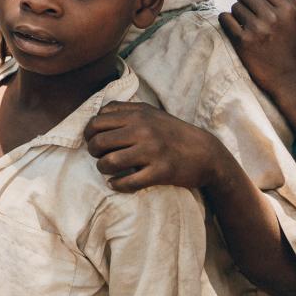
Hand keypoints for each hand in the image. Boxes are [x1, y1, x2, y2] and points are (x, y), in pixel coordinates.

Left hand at [84, 101, 227, 191]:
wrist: (207, 153)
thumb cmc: (172, 132)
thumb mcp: (150, 113)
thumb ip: (124, 110)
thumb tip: (96, 115)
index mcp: (138, 114)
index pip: (97, 122)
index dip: (89, 133)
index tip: (93, 140)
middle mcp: (143, 130)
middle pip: (99, 142)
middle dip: (93, 151)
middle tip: (99, 156)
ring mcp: (152, 151)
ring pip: (109, 162)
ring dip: (103, 168)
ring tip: (107, 170)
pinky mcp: (160, 172)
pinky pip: (128, 182)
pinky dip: (117, 185)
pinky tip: (116, 184)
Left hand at [221, 0, 295, 96]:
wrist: (290, 78)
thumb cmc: (293, 44)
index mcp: (289, 10)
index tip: (260, 3)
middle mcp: (274, 18)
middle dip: (246, 1)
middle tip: (252, 14)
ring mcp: (257, 30)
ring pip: (235, 6)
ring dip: (238, 14)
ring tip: (249, 26)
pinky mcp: (242, 42)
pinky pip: (224, 18)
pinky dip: (227, 22)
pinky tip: (237, 30)